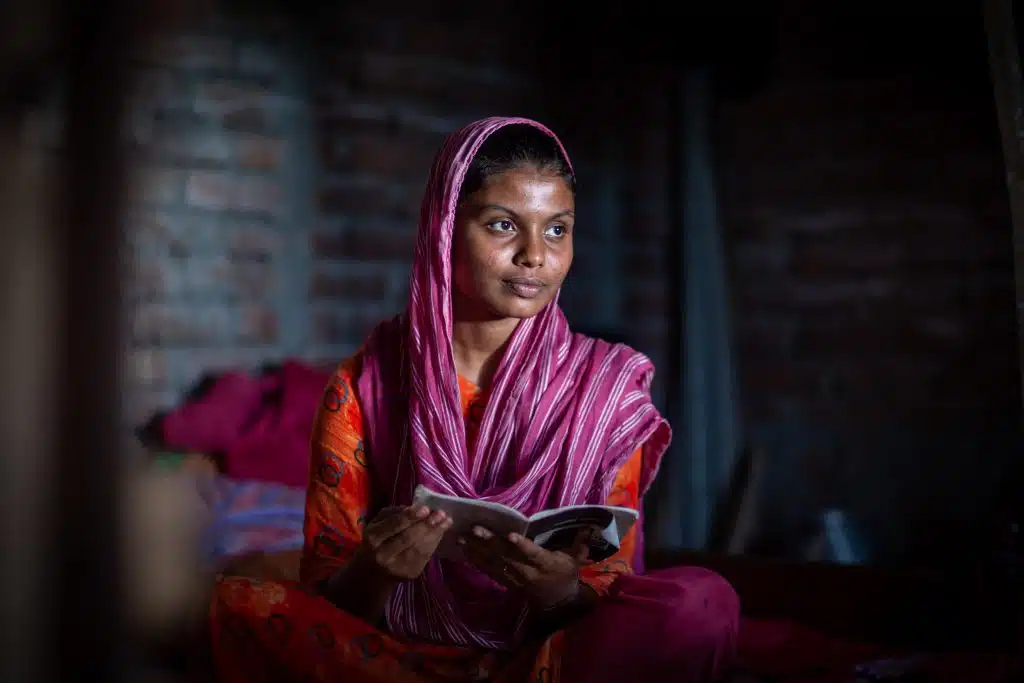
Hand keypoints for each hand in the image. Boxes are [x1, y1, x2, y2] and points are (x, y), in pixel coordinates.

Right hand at [355, 505, 451, 581]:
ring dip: (435, 533)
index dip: (410, 516)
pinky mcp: (410, 574)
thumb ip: (393, 514)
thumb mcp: (377, 524)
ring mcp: (398, 567)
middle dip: (426, 524)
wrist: (373, 573)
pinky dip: (434, 542)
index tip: (426, 508)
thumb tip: (415, 506)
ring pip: (419, 547)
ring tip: (447, 521)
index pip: (393, 525)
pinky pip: (425, 556)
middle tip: (441, 513)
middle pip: (408, 538)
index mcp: (373, 538)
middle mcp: (383, 554)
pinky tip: (441, 532)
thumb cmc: (377, 541)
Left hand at [458, 526, 589, 607]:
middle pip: (506, 556)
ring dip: (476, 550)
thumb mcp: (576, 560)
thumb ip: (579, 543)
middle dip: (489, 542)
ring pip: (493, 562)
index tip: (510, 535)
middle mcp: (527, 571)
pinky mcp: (506, 581)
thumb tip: (588, 526)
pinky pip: (489, 570)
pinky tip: (464, 550)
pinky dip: (476, 560)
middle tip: (474, 529)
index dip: (521, 545)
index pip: (532, 554)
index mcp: (545, 564)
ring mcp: (514, 577)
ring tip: (461, 538)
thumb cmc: (566, 574)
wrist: (556, 602)